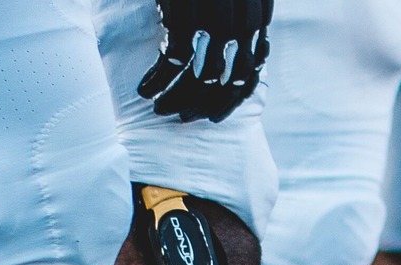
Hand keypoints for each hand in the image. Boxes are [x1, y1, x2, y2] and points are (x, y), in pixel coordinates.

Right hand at [137, 0, 273, 123]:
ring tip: (158, 106)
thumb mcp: (232, 0)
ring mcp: (214, 22)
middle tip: (179, 118)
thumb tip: (238, 58)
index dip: (230, 102)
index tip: (211, 117)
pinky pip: (173, 61)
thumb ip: (240, 24)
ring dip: (176, 99)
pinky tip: (145, 88)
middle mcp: (242, 26)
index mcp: (256, 20)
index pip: (249, 76)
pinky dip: (158, 80)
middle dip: (201, 106)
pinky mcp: (186, 17)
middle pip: (225, 83)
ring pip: (199, 78)